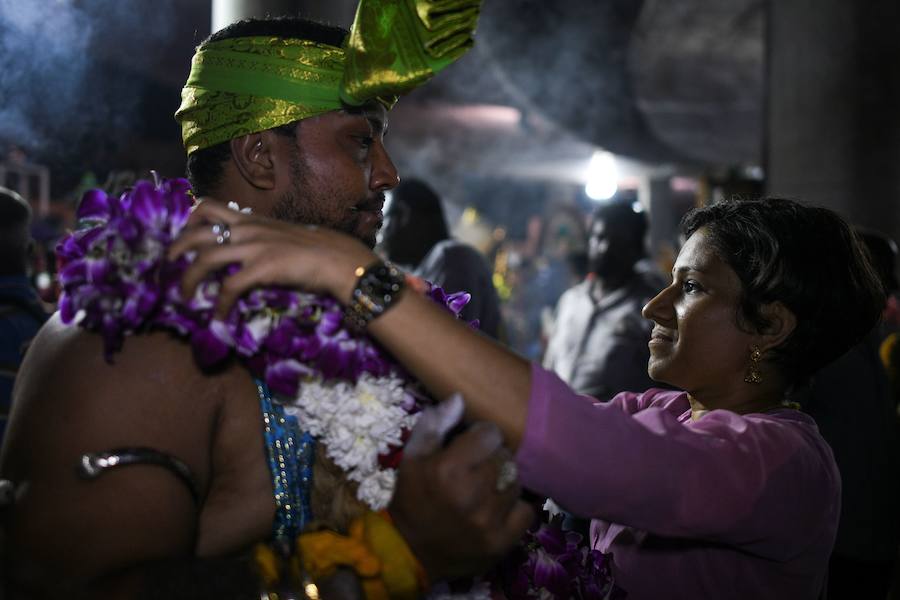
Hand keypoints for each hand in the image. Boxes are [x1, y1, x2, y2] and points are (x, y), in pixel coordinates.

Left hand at [168, 200, 377, 316]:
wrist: (339, 259)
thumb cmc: (318, 250)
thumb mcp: (283, 235)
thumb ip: (263, 239)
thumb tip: (251, 254)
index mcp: (252, 219)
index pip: (210, 206)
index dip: (189, 219)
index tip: (185, 235)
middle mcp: (248, 228)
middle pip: (197, 231)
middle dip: (176, 249)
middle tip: (169, 266)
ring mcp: (254, 247)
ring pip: (205, 259)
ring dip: (188, 280)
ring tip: (184, 297)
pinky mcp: (262, 268)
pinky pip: (229, 287)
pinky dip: (219, 305)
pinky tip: (218, 317)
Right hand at [389, 394, 534, 582]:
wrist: (410, 552)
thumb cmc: (412, 498)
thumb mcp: (412, 458)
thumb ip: (434, 425)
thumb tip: (459, 398)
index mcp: (449, 468)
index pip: (490, 434)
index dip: (482, 436)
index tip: (474, 444)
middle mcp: (472, 493)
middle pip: (506, 457)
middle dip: (494, 457)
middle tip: (481, 466)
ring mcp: (490, 520)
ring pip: (517, 482)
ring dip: (506, 480)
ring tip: (490, 486)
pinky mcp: (502, 542)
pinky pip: (527, 512)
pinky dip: (517, 506)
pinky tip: (501, 506)